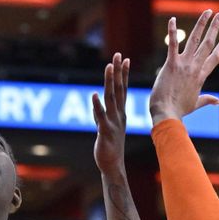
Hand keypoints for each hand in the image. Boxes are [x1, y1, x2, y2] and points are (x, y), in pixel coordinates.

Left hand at [92, 52, 129, 173]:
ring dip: (110, 82)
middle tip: (118, 55)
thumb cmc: (110, 145)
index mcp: (120, 112)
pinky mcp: (105, 131)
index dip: (123, 73)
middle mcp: (118, 114)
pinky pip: (101, 116)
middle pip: (119, 89)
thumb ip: (101, 110)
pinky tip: (93, 94)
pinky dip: (97, 105)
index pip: (123, 88)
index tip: (125, 58)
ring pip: (111, 98)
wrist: (112, 164)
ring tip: (108, 67)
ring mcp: (113, 122)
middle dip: (118, 71)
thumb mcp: (106, 124)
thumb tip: (97, 99)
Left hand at [149, 10, 218, 123]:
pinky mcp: (171, 65)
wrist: (167, 114)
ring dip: (201, 24)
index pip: (215, 57)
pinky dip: (172, 32)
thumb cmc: (179, 110)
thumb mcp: (195, 104)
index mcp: (201, 76)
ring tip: (207, 11)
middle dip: (215, 27)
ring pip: (195, 40)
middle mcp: (195, 68)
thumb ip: (207, 100)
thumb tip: (218, 102)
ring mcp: (184, 65)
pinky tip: (172, 19)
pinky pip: (172, 44)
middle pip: (208, 44)